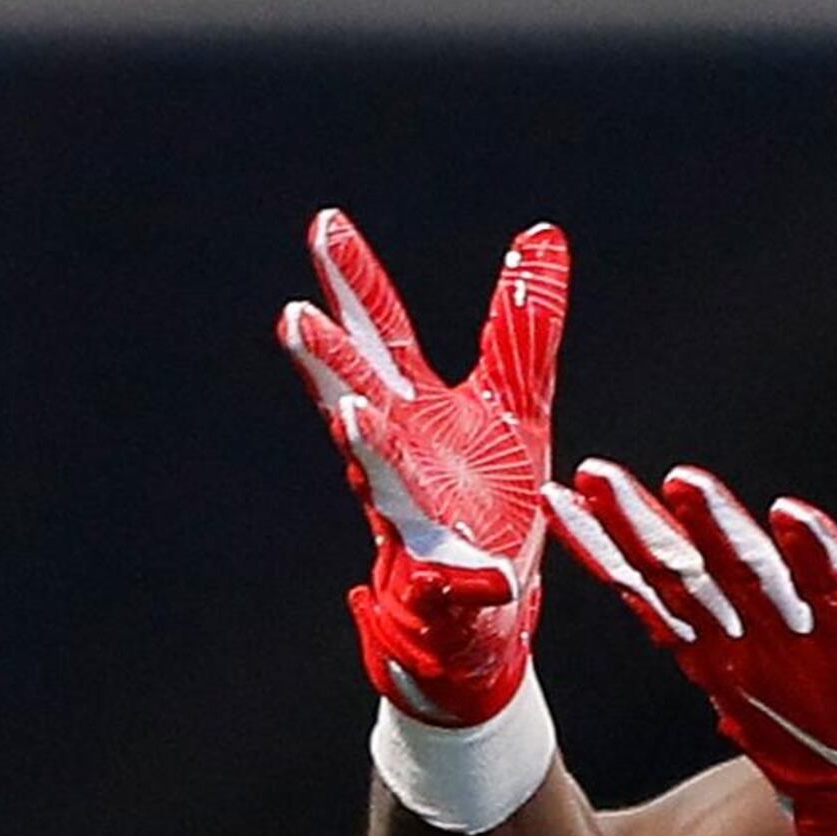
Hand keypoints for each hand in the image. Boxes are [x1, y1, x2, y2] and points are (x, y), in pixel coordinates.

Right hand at [278, 209, 569, 726]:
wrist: (482, 612)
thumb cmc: (485, 499)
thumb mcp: (518, 401)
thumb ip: (522, 323)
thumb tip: (542, 232)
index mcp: (415, 412)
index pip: (379, 335)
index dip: (352, 281)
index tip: (324, 223)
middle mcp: (401, 460)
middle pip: (359, 399)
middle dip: (327, 360)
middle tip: (294, 315)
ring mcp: (416, 525)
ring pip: (384, 482)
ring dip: (365, 447)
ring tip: (347, 412)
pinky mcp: (448, 590)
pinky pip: (450, 584)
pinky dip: (456, 578)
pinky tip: (462, 573)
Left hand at [549, 460, 836, 835]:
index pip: (830, 586)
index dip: (809, 551)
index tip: (783, 514)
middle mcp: (782, 645)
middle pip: (726, 580)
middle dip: (685, 529)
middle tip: (644, 480)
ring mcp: (735, 657)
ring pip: (671, 590)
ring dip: (623, 537)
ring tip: (583, 486)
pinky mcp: (707, 663)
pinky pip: (648, 609)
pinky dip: (609, 568)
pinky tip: (572, 526)